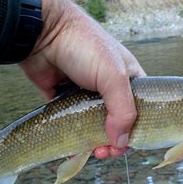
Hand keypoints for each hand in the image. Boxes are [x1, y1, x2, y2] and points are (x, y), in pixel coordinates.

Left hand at [20, 0, 145, 156]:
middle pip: (117, 122)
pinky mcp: (63, 99)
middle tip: (104, 152)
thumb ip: (123, 110)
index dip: (136, 130)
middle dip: (113, 141)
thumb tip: (122, 142)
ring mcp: (85, 95)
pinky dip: (74, 137)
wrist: (42, 31)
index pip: (139, 111)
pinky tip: (73, 149)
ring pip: (93, 125)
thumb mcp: (114, 76)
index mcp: (128, 79)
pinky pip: (71, 124)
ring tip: (91, 152)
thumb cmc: (85, 46)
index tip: (125, 146)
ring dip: (94, 141)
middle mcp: (109, 88)